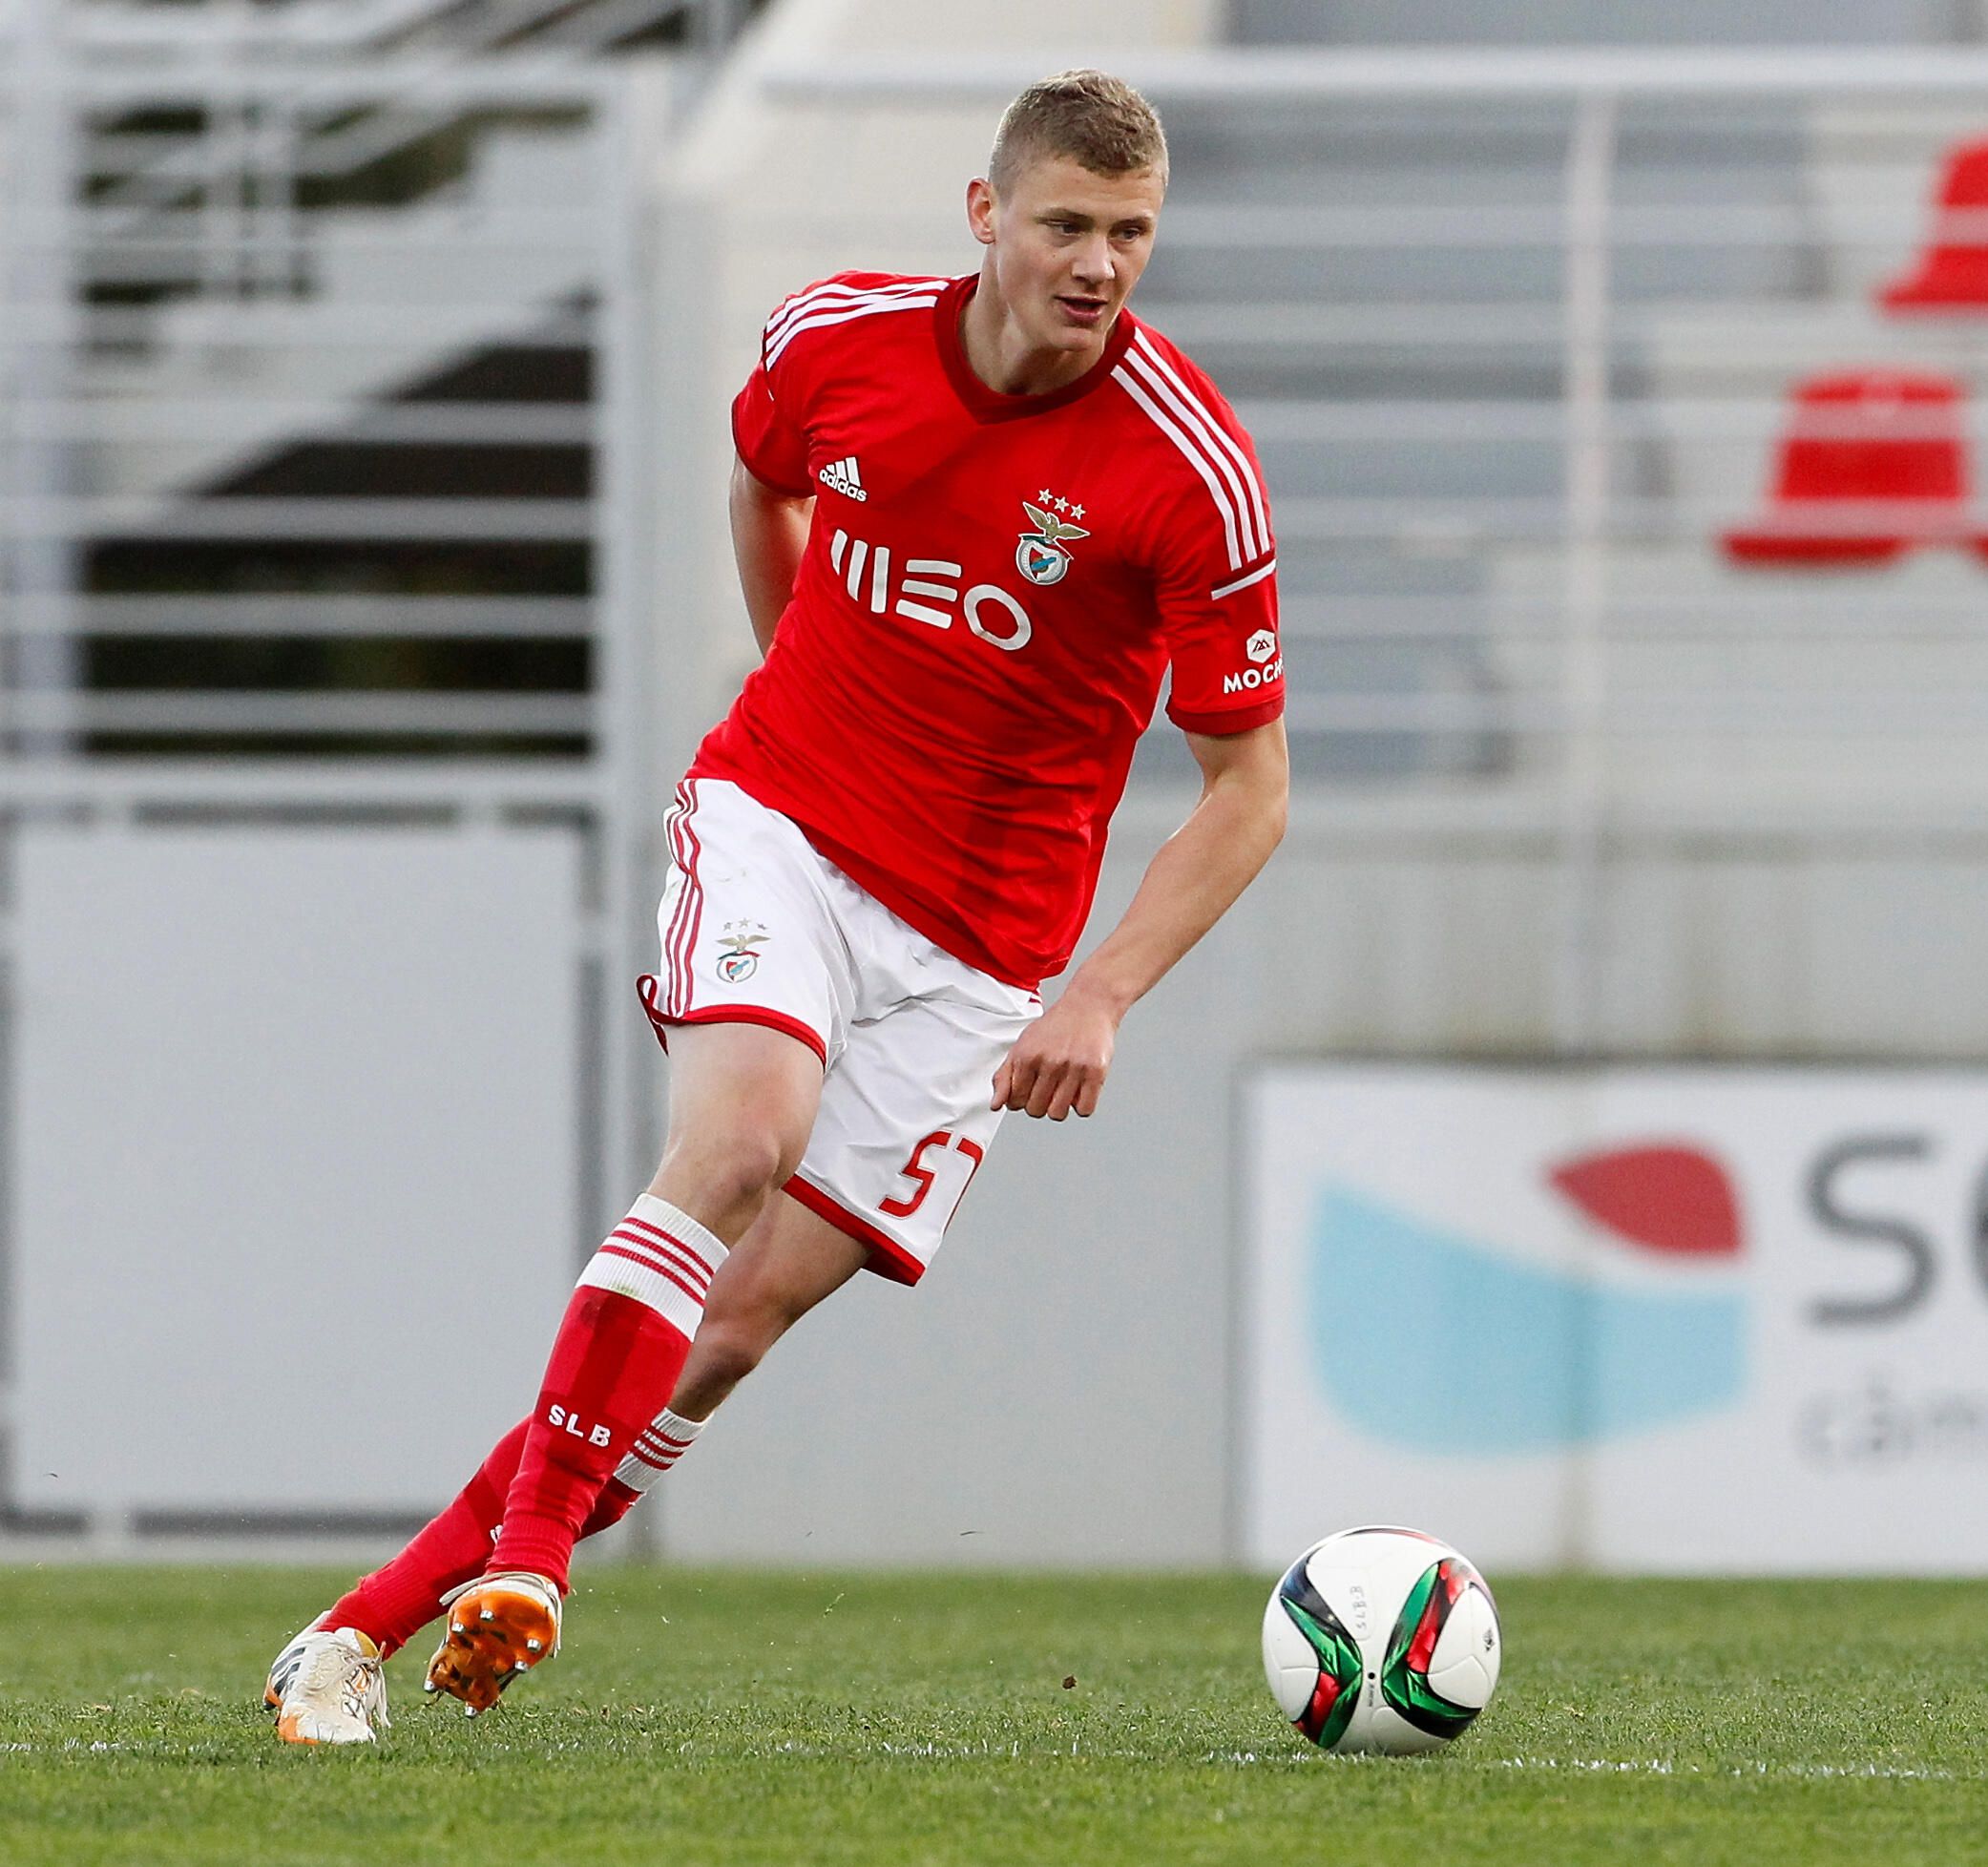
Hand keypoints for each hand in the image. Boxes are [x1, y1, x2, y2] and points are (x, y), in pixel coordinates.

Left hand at [990, 987, 1119, 1120]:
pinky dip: (1081, 1105)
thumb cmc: (1055, 1027)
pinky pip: (1084, 1109)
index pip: (1014, 1102)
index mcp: (1027, 1056)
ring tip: (1063, 1090)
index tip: (1029, 1090)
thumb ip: (1005, 1076)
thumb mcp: (1022, 1045)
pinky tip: (1079, 1090)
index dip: (1021, 1100)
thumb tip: (995, 1105)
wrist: (1088, 1006)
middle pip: (1035, 1111)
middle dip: (1039, 1104)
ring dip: (1059, 1107)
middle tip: (1047, 1088)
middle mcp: (1049, 1062)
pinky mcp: (1096, 1072)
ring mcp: (1073, 1068)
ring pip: (1057, 1114)